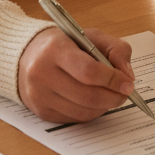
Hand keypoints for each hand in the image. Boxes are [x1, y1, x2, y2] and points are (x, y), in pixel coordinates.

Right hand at [18, 27, 136, 122]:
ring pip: (82, 111)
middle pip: (87, 95)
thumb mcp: (90, 36)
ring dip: (104, 106)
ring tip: (111, 96)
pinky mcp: (41, 111)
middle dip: (113, 97)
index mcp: (55, 49)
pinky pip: (74, 119)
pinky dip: (91, 113)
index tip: (128, 83)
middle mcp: (42, 73)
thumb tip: (128, 76)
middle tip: (125, 93)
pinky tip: (95, 102)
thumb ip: (115, 49)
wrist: (27, 55)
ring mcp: (39, 95)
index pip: (88, 71)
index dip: (112, 80)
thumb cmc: (63, 44)